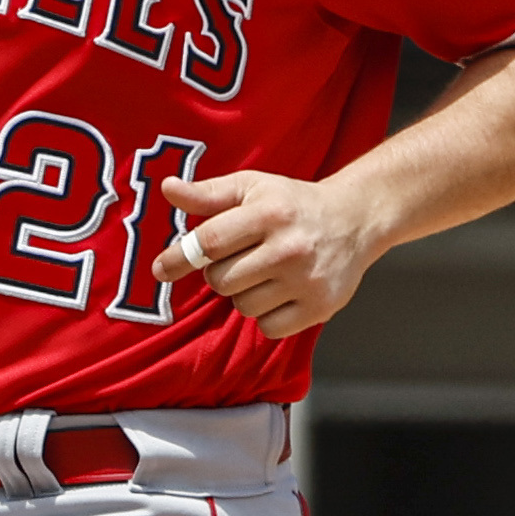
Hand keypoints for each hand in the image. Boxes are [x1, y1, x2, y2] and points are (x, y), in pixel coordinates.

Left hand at [152, 168, 387, 333]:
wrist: (354, 220)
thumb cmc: (290, 204)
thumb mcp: (251, 188)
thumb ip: (208, 194)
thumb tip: (168, 189)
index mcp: (269, 213)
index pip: (210, 242)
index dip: (180, 256)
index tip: (161, 269)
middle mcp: (288, 247)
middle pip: (221, 280)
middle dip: (219, 272)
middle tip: (240, 259)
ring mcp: (306, 280)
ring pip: (242, 306)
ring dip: (244, 294)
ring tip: (264, 273)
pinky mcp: (319, 307)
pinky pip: (268, 327)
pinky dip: (267, 315)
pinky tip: (280, 292)